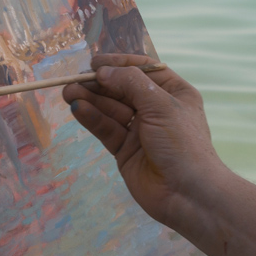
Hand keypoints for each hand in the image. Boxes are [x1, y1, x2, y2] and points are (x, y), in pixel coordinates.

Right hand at [62, 54, 227, 237]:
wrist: (187, 193)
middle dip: (99, 84)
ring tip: (68, 92)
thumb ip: (131, 84)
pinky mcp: (125, 150)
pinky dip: (92, 118)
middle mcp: (156, 109)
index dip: (119, 64)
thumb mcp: (161, 104)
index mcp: (174, 93)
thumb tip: (103, 71)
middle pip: (122, 89)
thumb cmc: (182, 143)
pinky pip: (107, 129)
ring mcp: (140, 131)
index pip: (143, 70)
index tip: (95, 63)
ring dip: (90, 100)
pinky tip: (78, 109)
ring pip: (111, 109)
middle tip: (73, 80)